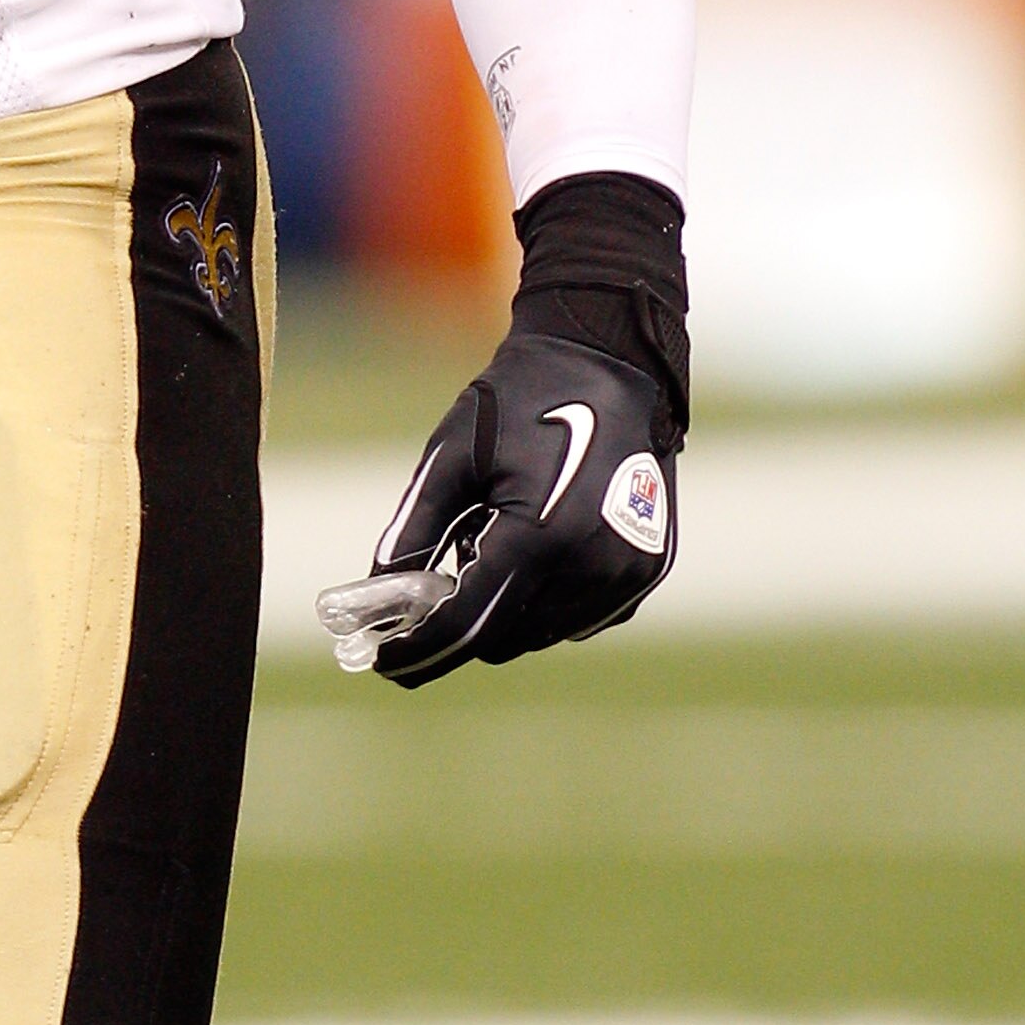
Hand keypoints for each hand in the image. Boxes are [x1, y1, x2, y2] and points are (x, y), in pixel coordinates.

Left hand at [318, 327, 675, 684]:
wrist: (607, 362)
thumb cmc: (520, 402)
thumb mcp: (449, 457)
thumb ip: (413, 532)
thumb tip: (378, 593)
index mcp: (541, 535)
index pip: (468, 623)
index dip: (419, 649)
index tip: (383, 662)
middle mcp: (592, 566)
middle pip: (503, 638)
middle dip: (463, 620)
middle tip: (443, 570)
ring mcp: (626, 574)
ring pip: (541, 632)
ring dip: (506, 609)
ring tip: (498, 537)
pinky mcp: (645, 573)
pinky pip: (579, 617)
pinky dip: (547, 601)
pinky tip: (539, 544)